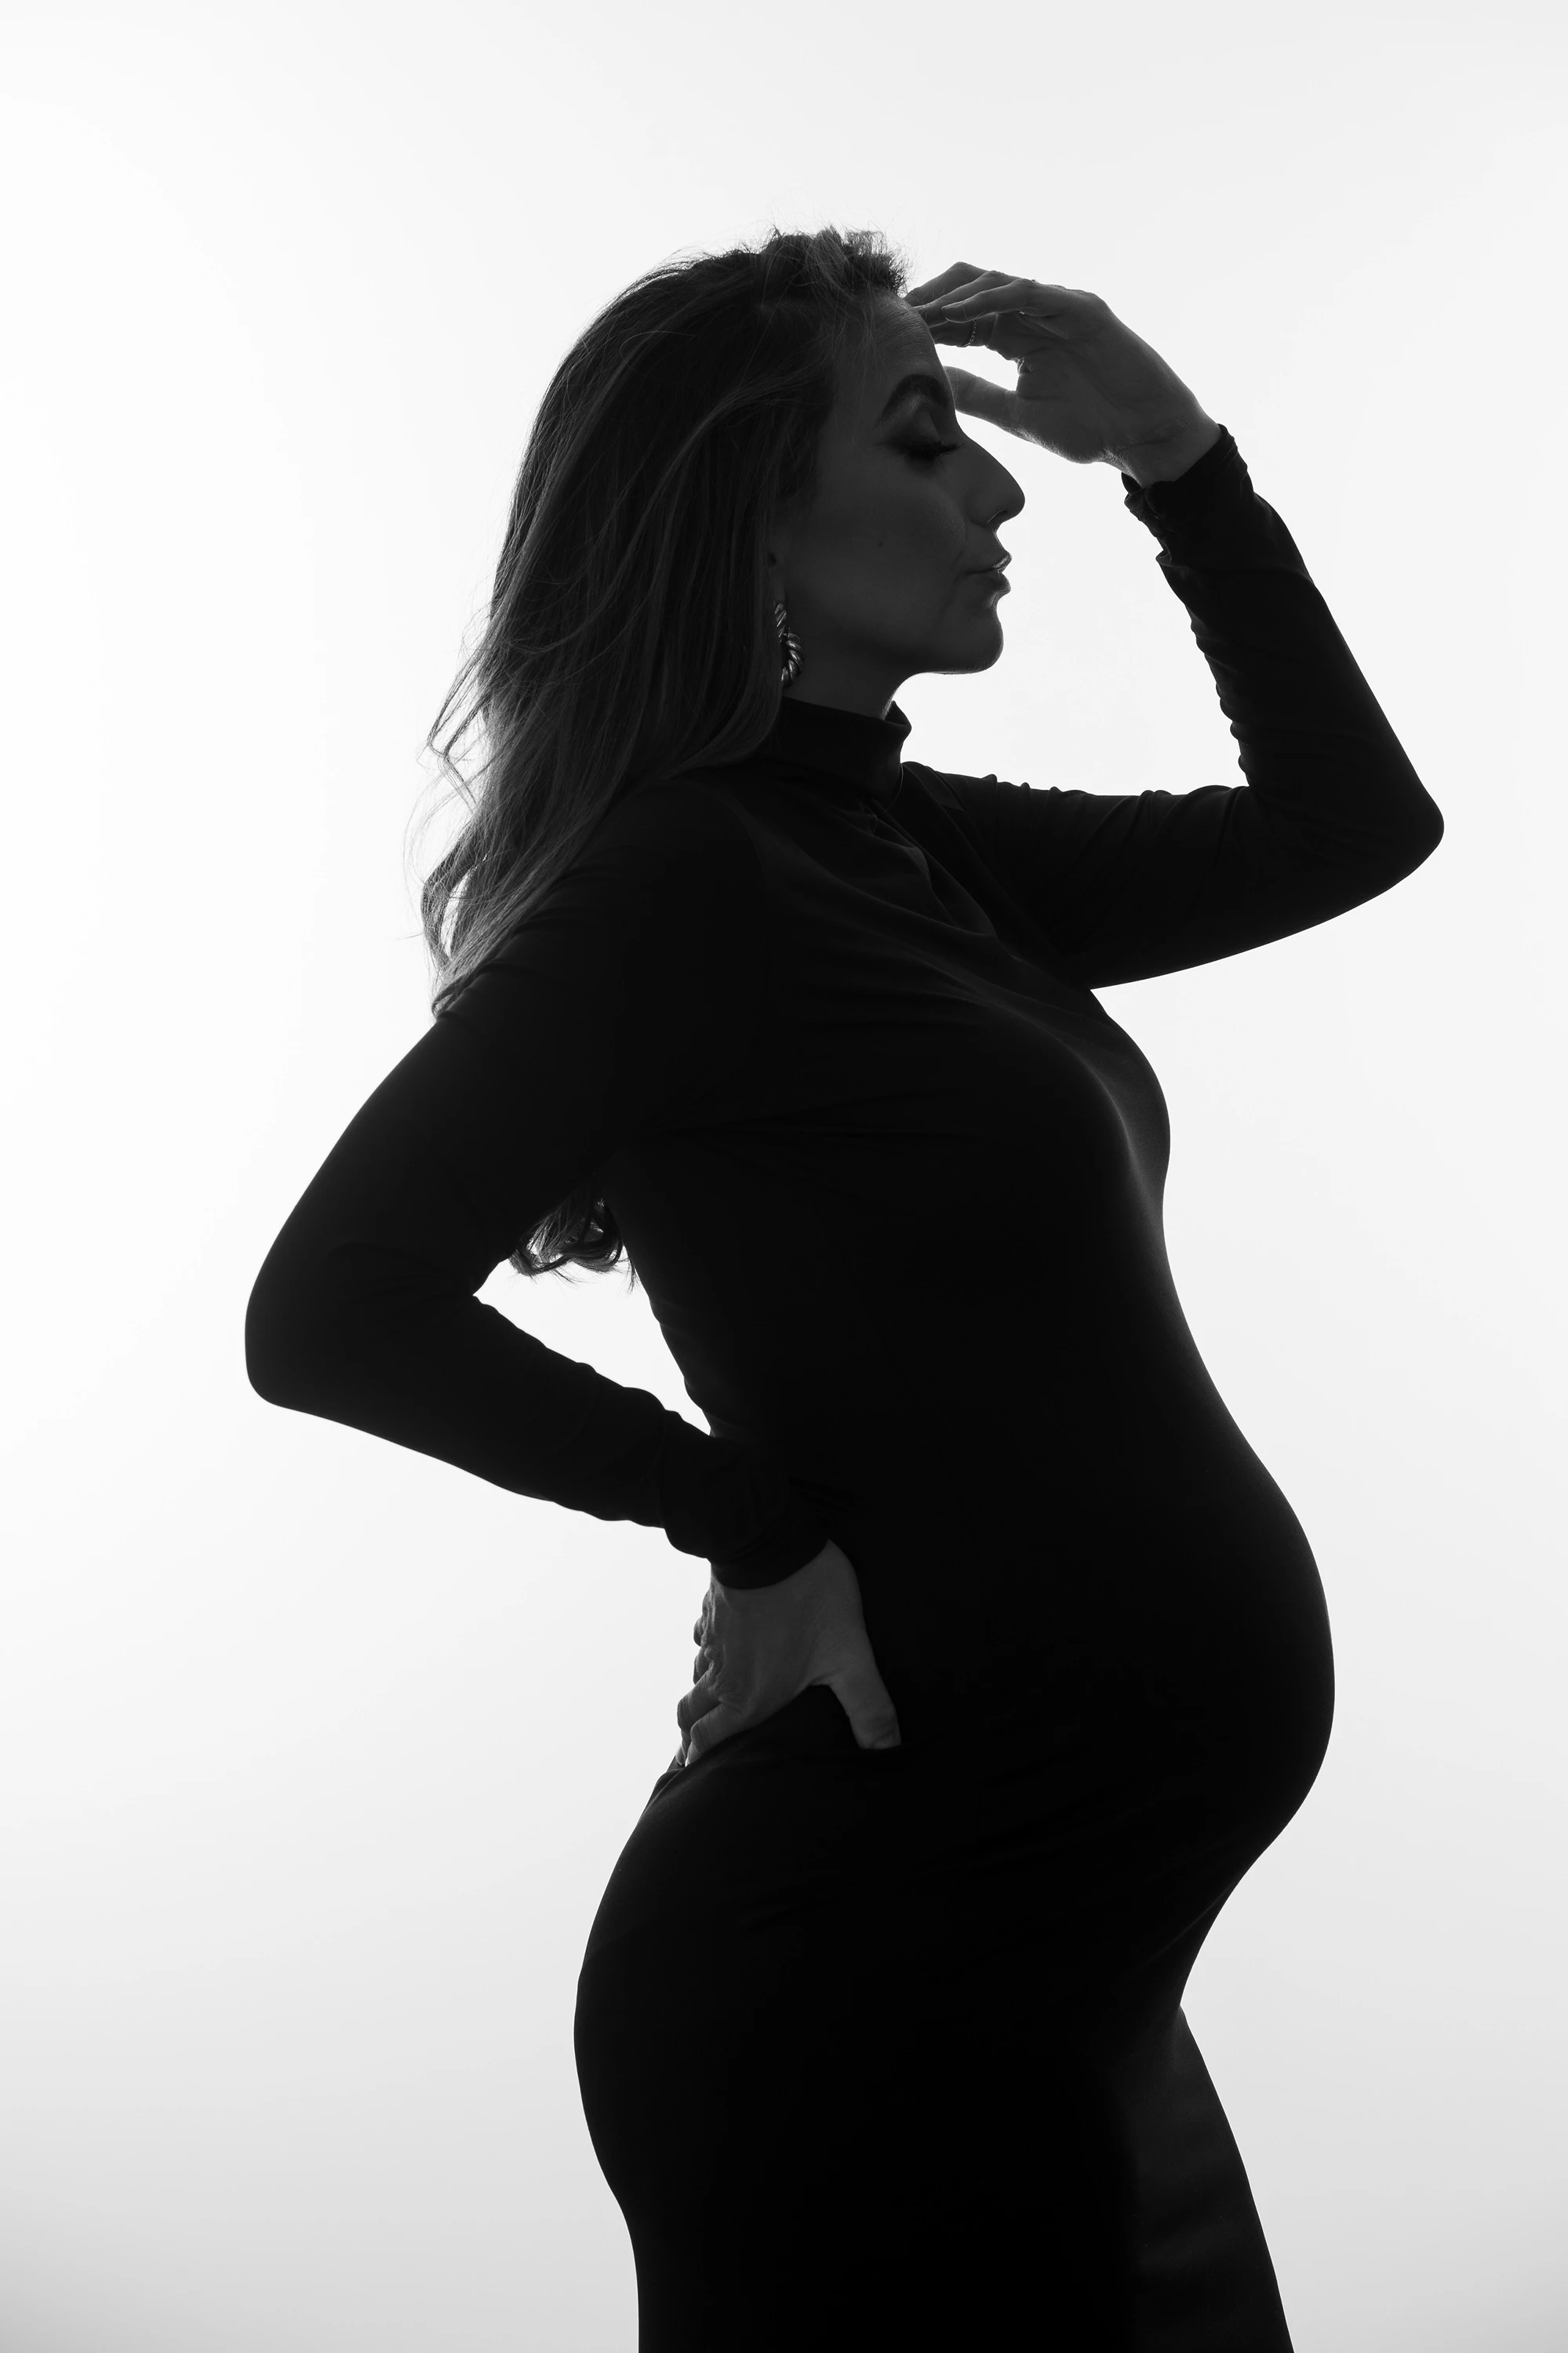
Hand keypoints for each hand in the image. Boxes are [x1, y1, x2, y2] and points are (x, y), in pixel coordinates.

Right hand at [671, 1537, 902, 1768]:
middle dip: (690, 1739)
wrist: (766, 1538)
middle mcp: (721, 1676)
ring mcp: (712, 1642)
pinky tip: (722, 1651)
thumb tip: (888, 1751)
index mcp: (747, 1699)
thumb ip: (869, 1707)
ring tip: (708, 1710)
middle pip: (689, 1718)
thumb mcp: (849, 1655)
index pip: (707, 1745)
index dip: (697, 1766)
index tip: (697, 1782)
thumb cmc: (808, 1598)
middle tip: (695, 1753)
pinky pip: (701, 1642)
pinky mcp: (713, 1612)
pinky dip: (706, 1655)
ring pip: (693, 1680)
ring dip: (698, 1699)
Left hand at [904, 262, 1216, 473]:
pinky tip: (962, 311)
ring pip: (995, 283)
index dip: (926, 323)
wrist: (1143, 437)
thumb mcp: (1017, 414)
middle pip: (970, 289)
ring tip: (919, 311)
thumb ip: (977, 395)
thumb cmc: (1090, 427)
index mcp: (1017, 337)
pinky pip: (1032, 292)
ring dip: (954, 295)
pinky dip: (995, 296)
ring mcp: (1058, 306)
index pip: (962, 318)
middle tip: (894, 316)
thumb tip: (932, 387)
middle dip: (930, 298)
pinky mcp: (1082, 308)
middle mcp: (1034, 314)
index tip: (890, 335)